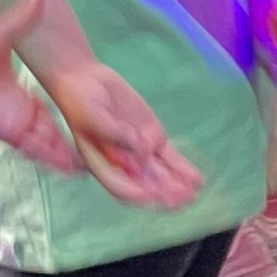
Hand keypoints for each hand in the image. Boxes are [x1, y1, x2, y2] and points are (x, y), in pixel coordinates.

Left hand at [0, 0, 75, 174]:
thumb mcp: (2, 32)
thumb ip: (24, 14)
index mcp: (19, 93)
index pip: (48, 109)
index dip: (67, 115)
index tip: (89, 119)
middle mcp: (19, 112)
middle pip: (52, 130)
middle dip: (72, 140)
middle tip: (100, 147)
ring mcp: (15, 125)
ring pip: (48, 144)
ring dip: (66, 152)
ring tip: (90, 163)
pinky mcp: (8, 134)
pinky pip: (36, 150)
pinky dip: (52, 159)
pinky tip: (71, 166)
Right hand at [34, 60, 202, 209]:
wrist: (84, 79)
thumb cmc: (79, 100)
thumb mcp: (92, 115)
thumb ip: (115, 133)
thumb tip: (140, 147)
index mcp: (103, 165)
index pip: (121, 186)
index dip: (136, 193)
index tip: (151, 194)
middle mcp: (123, 163)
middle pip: (146, 185)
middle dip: (164, 193)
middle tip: (179, 197)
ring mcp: (140, 151)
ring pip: (162, 175)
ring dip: (177, 186)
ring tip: (192, 193)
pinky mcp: (152, 136)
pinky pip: (170, 157)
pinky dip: (183, 168)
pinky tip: (197, 180)